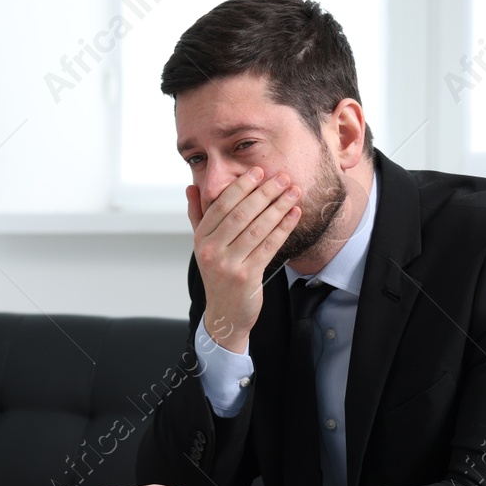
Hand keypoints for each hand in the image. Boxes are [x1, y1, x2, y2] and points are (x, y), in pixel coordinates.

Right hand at [190, 167, 301, 354]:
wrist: (225, 314)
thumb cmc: (218, 275)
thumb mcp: (203, 246)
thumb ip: (197, 216)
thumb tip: (191, 187)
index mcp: (201, 239)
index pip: (221, 205)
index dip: (241, 186)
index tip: (258, 171)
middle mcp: (212, 251)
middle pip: (241, 214)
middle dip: (264, 193)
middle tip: (282, 177)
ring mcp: (229, 265)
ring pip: (257, 228)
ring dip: (278, 207)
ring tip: (293, 191)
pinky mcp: (247, 277)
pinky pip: (269, 246)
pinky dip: (284, 227)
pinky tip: (294, 214)